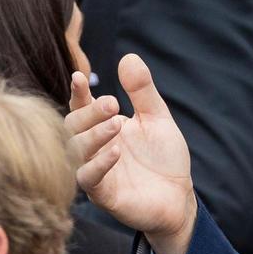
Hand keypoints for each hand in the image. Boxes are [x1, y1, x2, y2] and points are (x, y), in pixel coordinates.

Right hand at [67, 53, 196, 253]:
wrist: (179, 196)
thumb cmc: (163, 157)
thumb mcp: (156, 118)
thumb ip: (141, 91)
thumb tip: (129, 57)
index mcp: (101, 127)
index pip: (81, 107)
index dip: (78, 92)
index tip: (79, 76)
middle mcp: (92, 149)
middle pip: (73, 127)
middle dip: (89, 113)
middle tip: (113, 104)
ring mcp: (94, 172)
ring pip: (76, 152)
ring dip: (94, 136)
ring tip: (117, 124)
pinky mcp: (102, 195)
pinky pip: (89, 180)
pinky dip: (100, 164)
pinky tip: (115, 152)